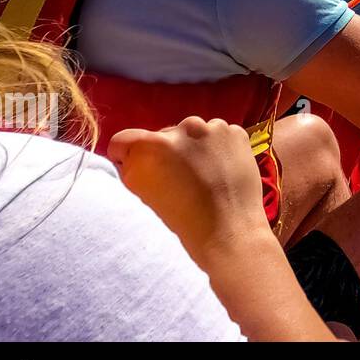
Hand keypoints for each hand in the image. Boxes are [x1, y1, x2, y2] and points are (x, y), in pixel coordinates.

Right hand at [109, 116, 268, 257]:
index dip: (125, 157)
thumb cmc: (183, 220)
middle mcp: (183, 128)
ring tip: (204, 176)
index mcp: (152, 146)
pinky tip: (222, 170)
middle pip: (163, 136)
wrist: (229, 231)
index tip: (136, 170)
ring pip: (194, 134)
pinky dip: (218, 148)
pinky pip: (219, 135)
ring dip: (194, 148)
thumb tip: (128, 159)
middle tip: (178, 179)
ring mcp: (214, 128)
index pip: (123, 141)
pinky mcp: (236, 132)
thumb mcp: (143, 196)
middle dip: (166, 153)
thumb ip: (132, 170)